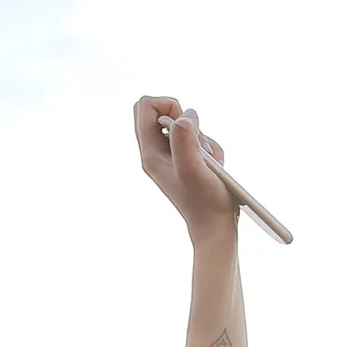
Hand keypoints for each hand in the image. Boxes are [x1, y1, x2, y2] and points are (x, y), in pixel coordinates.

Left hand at [134, 97, 238, 236]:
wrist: (215, 227)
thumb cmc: (206, 203)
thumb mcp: (195, 168)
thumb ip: (184, 139)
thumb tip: (183, 116)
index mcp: (150, 154)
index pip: (145, 106)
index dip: (169, 105)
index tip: (185, 125)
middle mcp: (155, 154)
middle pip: (159, 112)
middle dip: (184, 117)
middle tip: (196, 139)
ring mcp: (169, 158)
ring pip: (183, 126)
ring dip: (201, 136)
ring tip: (207, 160)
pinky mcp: (184, 161)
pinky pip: (196, 140)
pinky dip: (208, 147)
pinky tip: (212, 166)